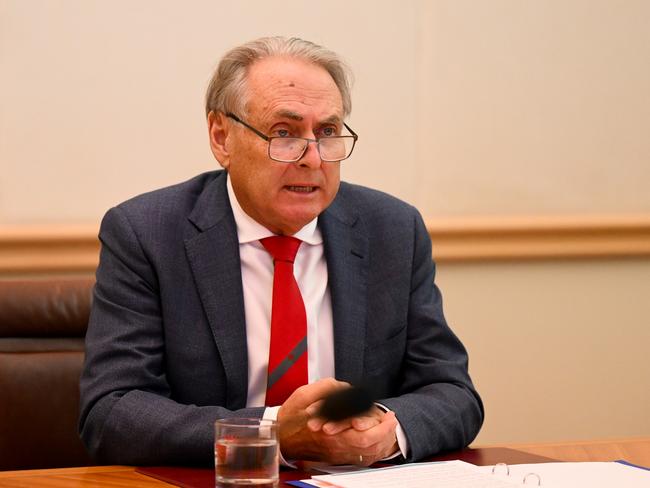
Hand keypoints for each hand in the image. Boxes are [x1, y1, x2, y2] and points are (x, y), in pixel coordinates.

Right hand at [278, 380, 398, 464]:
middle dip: (385, 432)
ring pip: (366, 453)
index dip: (380, 424)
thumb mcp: (306, 393)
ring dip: (380, 441)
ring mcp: (335, 452)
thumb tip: (347, 388)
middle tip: (391, 420)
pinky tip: (375, 438)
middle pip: (368, 444)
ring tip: (387, 427)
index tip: (389, 414)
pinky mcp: (335, 456)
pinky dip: (371, 449)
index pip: (363, 430)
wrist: (278, 436)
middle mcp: (334, 443)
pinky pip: (359, 458)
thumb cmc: (291, 415)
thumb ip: (329, 388)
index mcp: (329, 427)